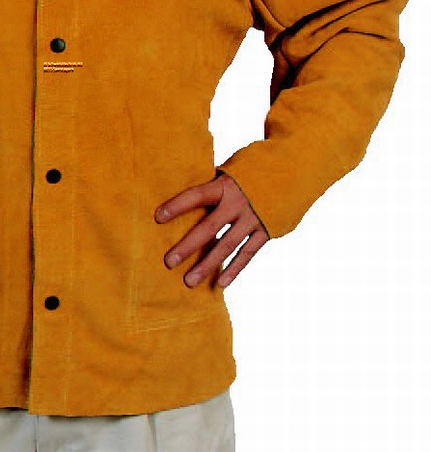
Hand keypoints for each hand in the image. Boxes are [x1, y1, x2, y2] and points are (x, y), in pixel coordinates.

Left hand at [154, 171, 269, 288]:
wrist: (295, 168)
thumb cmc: (253, 168)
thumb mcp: (232, 169)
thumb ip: (213, 184)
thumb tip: (186, 194)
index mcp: (226, 184)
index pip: (197, 195)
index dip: (177, 205)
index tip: (158, 217)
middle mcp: (239, 203)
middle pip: (209, 227)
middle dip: (188, 246)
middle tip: (168, 262)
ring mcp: (254, 218)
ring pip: (227, 246)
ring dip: (208, 265)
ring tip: (189, 281)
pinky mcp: (268, 230)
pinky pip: (248, 253)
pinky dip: (234, 269)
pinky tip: (220, 283)